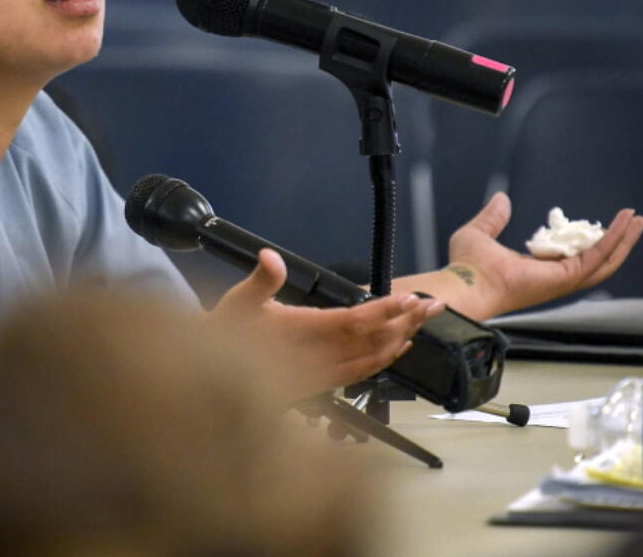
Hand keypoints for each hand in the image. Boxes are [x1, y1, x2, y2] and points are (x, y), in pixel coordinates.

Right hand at [210, 249, 444, 398]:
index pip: (352, 322)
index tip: (408, 298)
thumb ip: (260, 281)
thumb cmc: (222, 338)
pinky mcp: (319, 386)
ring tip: (423, 321)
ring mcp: (320, 376)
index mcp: (299, 334)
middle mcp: (314, 359)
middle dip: (405, 322)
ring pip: (371, 360)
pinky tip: (398, 349)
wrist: (210, 381)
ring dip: (401, 340)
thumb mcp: (235, 303)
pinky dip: (384, 360)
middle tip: (432, 305)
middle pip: (372, 342)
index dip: (383, 311)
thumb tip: (271, 257)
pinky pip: (361, 374)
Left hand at [444, 193, 642, 318]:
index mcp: (535, 269)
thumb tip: (501, 199)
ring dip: (623, 240)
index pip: (568, 255)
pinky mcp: (566, 276)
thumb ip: (492, 217)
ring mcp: (562, 280)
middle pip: (595, 260)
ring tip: (637, 221)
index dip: (584, 240)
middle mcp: (552, 277)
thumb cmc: (466, 266)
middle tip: (632, 222)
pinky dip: (614, 239)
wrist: (465, 282)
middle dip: (616, 241)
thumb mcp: (479, 233)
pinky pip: (598, 256)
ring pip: (604, 260)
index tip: (593, 224)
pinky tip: (624, 223)